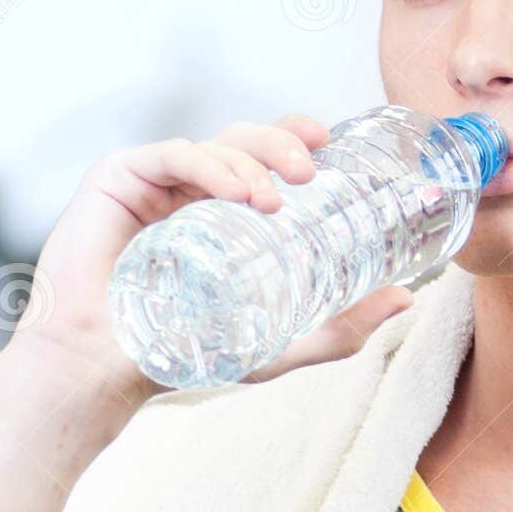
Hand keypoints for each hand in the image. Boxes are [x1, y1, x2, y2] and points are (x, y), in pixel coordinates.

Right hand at [8, 114, 415, 399]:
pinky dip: (210, 165)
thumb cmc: (182, 355)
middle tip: (312, 169)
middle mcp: (190, 192)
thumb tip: (406, 297)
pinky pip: (171, 154)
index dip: (296, 140)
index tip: (330, 143)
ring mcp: (153, 184)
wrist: (105, 370)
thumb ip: (340, 328)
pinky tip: (237, 192)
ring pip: (214, 144)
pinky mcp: (116, 180)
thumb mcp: (277, 342)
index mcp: (222, 215)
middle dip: (283, 143)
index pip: (265, 161)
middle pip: (245, 143)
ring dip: (253, 161)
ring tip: (278, 197)